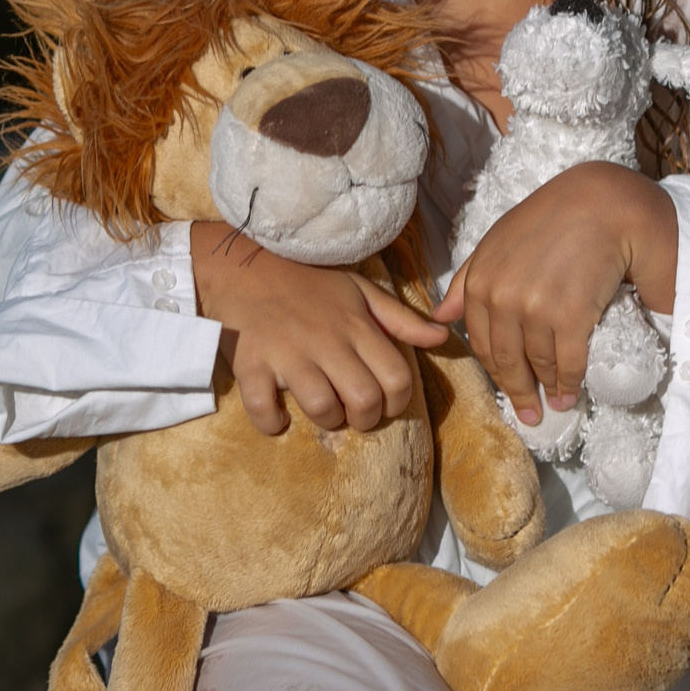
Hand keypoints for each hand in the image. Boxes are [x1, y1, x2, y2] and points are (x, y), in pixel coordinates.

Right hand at [191, 225, 447, 435]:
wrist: (247, 268)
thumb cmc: (311, 284)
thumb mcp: (362, 292)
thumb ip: (402, 320)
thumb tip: (442, 337)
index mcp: (356, 325)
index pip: (396, 377)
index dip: (399, 401)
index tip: (387, 403)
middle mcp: (326, 340)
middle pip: (364, 399)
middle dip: (366, 417)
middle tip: (356, 412)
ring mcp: (288, 353)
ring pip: (322, 408)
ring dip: (327, 420)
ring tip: (324, 410)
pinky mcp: (252, 363)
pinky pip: (264, 408)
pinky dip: (272, 422)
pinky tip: (279, 416)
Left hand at [435, 162, 678, 424]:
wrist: (602, 205)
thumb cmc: (551, 219)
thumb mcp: (499, 240)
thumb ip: (467, 278)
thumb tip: (439, 317)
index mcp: (480, 282)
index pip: (481, 343)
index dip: (495, 371)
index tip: (508, 388)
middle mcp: (502, 298)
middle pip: (506, 361)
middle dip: (518, 391)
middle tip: (528, 413)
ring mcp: (535, 309)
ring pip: (537, 365)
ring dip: (547, 390)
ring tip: (554, 403)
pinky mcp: (570, 316)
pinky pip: (567, 362)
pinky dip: (569, 382)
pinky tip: (571, 393)